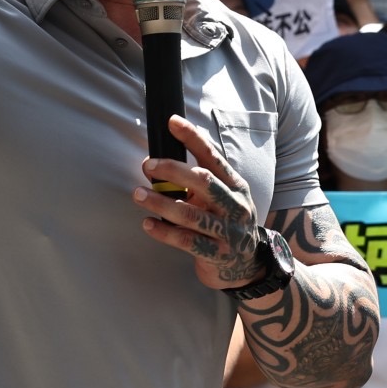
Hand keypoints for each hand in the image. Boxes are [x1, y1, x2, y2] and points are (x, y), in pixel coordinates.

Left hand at [131, 115, 265, 290]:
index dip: (192, 138)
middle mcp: (234, 206)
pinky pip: (186, 241)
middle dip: (173, 170)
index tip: (172, 122)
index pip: (213, 156)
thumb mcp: (222, 199)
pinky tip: (147, 223)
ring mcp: (227, 231)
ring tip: (138, 194)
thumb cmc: (226, 223)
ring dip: (160, 203)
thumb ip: (196, 183)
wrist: (248, 265)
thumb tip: (155, 164)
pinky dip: (164, 232)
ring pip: (190, 214)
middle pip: (204, 182)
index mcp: (236, 186)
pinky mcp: (216, 254)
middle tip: (149, 165)